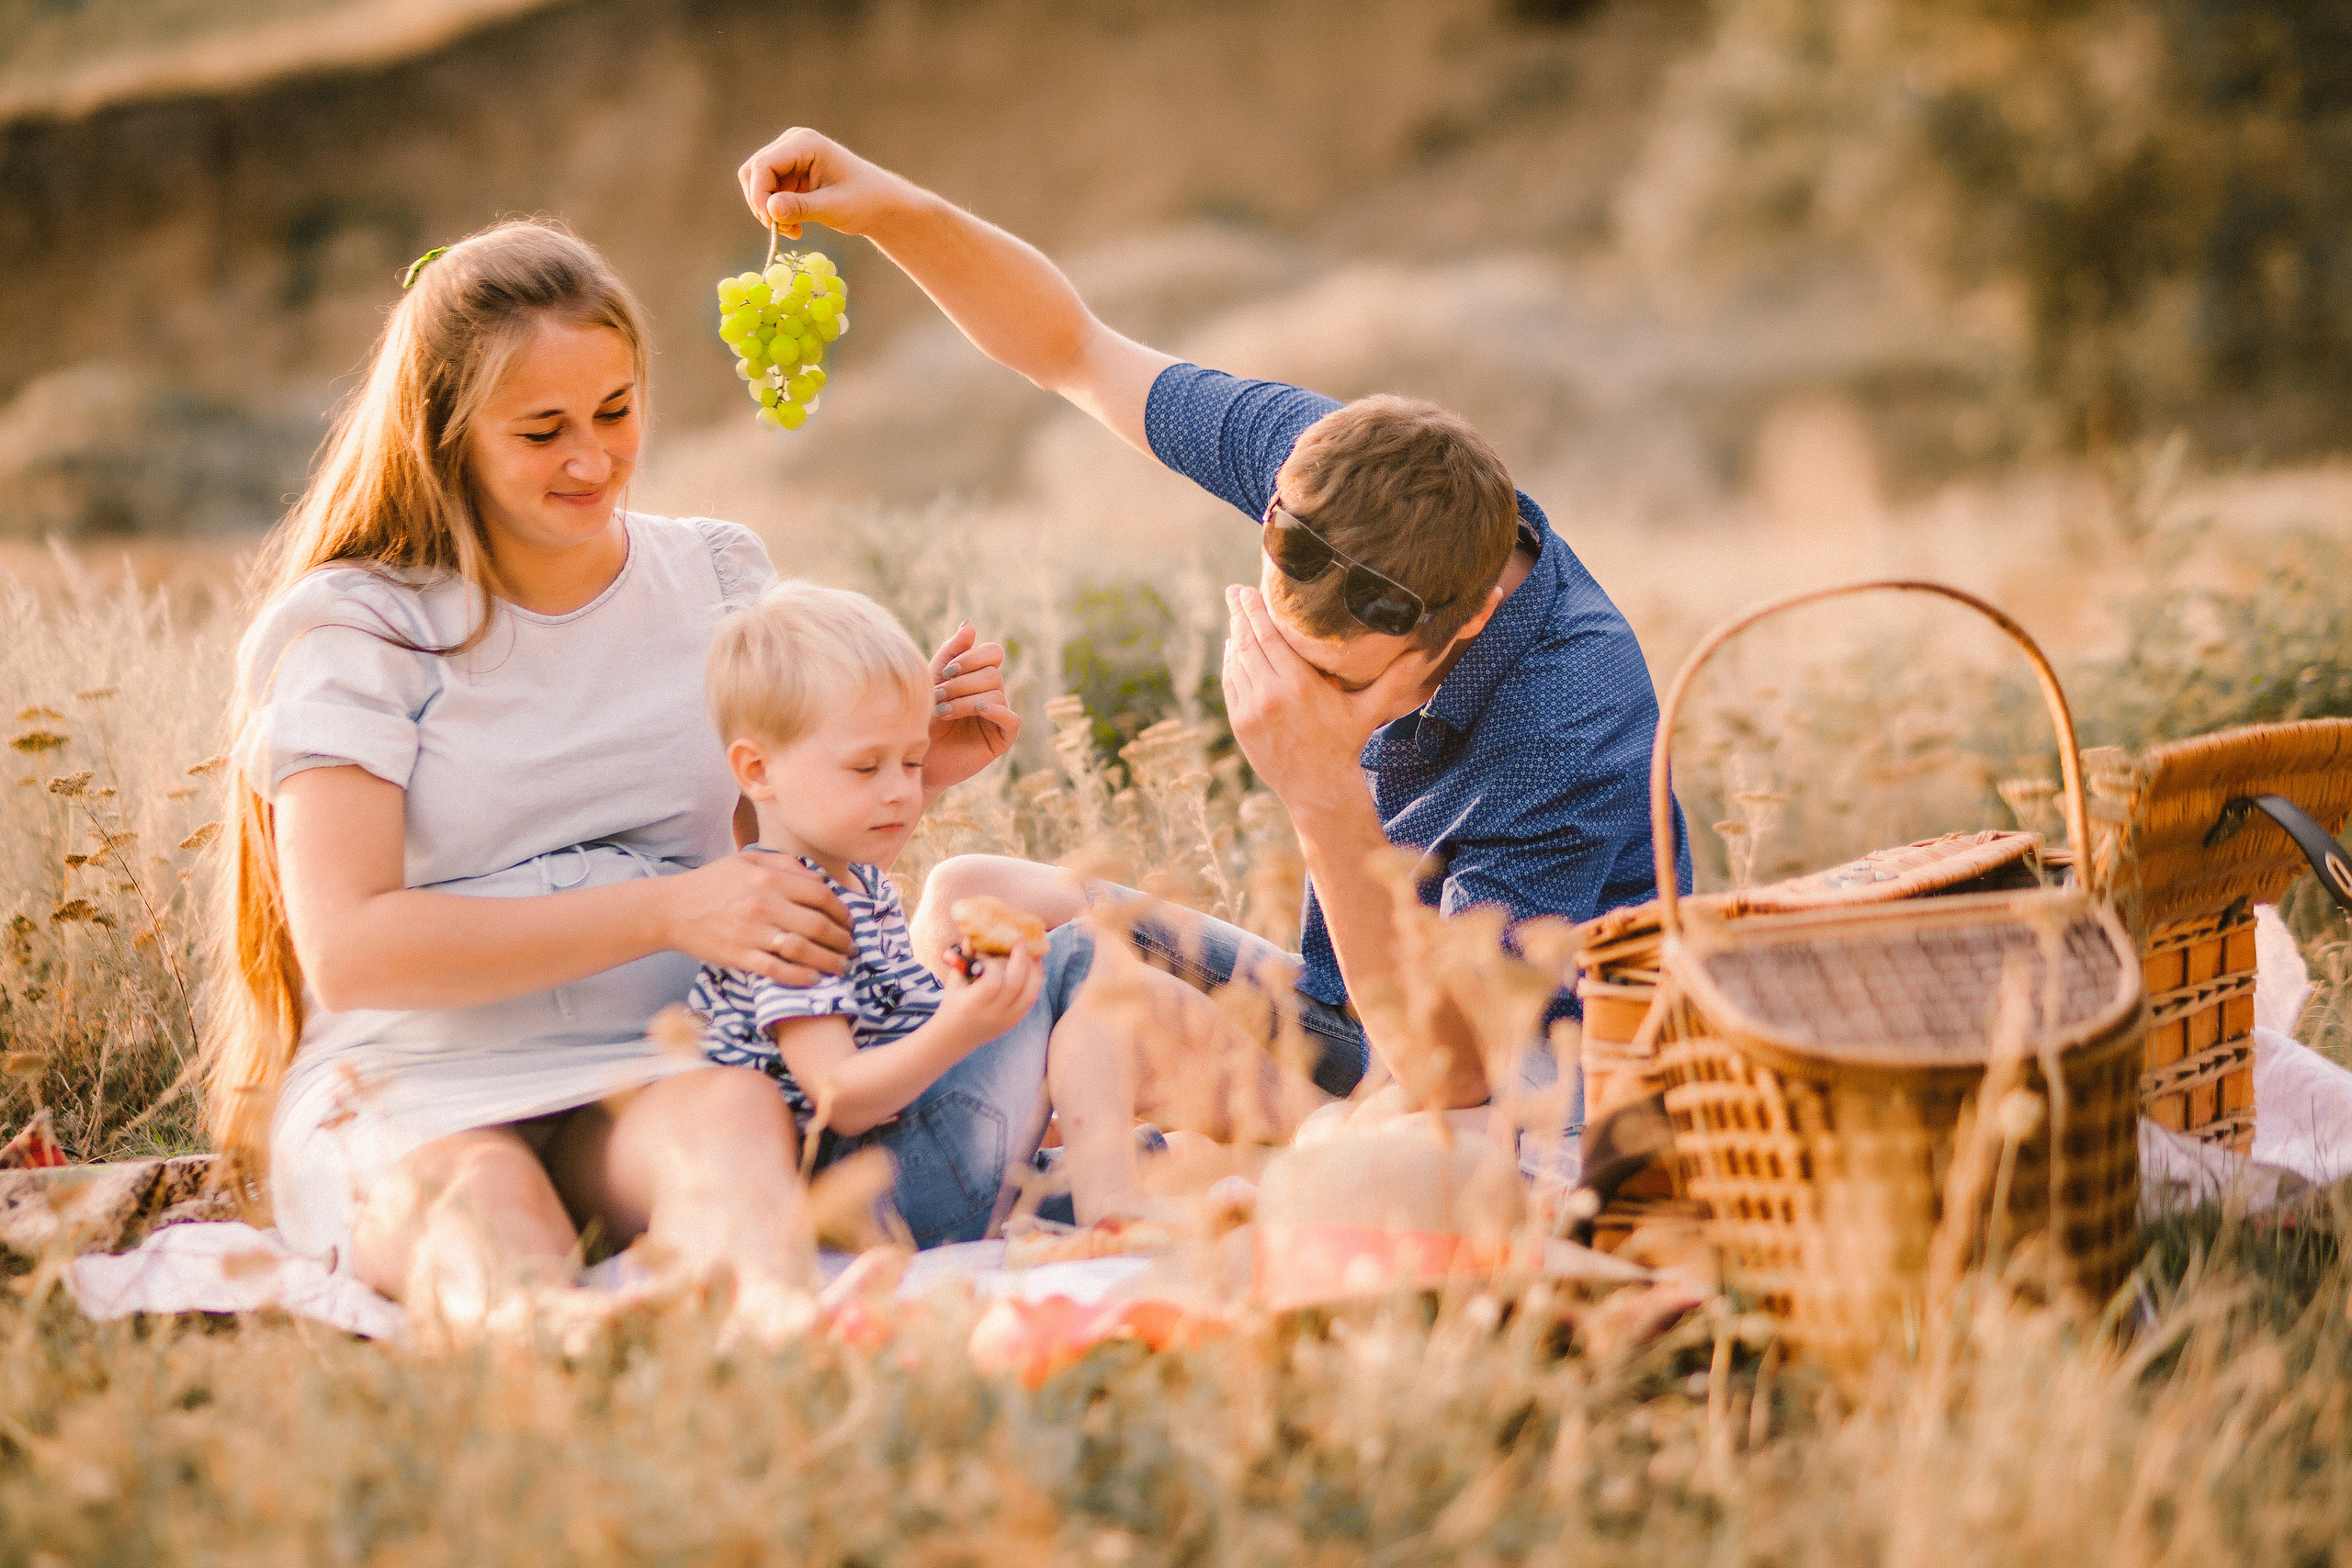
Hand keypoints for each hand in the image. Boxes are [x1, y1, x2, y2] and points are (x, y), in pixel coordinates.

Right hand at [660, 851, 852, 984]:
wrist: (670, 909)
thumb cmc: (711, 883)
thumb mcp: (747, 861)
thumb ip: (785, 865)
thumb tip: (820, 879)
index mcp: (770, 879)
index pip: (822, 897)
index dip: (843, 912)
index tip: (850, 923)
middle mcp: (765, 905)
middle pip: (819, 926)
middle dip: (843, 940)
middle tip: (851, 948)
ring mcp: (752, 932)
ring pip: (803, 950)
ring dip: (829, 961)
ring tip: (841, 966)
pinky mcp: (739, 956)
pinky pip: (777, 970)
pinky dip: (801, 976)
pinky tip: (814, 979)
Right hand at [737, 128, 915, 240]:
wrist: (880, 204)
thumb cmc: (864, 201)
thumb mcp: (834, 207)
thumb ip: (801, 208)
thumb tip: (770, 209)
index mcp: (805, 143)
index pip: (764, 165)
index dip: (759, 195)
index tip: (771, 223)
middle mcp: (792, 143)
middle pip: (754, 172)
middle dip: (762, 204)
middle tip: (781, 230)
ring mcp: (788, 157)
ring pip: (757, 184)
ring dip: (768, 211)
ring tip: (792, 231)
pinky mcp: (788, 173)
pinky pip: (768, 193)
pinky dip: (776, 213)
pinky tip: (795, 228)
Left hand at [923, 621, 1020, 793]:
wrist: (913, 757)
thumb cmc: (920, 717)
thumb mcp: (933, 679)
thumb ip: (952, 652)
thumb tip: (970, 623)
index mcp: (978, 677)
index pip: (993, 653)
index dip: (973, 657)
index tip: (947, 671)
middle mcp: (992, 694)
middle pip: (992, 673)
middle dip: (962, 683)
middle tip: (938, 696)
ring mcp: (998, 716)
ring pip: (996, 694)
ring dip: (966, 700)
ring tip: (942, 712)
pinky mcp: (1002, 739)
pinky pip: (1011, 719)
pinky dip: (994, 711)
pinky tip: (975, 710)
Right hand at [934, 943, 1043, 1044]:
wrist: (955, 1037)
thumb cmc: (953, 1003)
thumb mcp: (954, 981)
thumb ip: (964, 959)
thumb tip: (971, 936)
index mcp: (973, 1004)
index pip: (993, 982)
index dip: (994, 964)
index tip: (989, 953)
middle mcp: (993, 1014)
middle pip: (1016, 985)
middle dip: (1021, 960)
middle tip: (1020, 942)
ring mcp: (1007, 1019)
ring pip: (1030, 993)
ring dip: (1034, 970)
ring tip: (1032, 953)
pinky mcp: (1015, 1021)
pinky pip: (1031, 999)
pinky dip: (1035, 981)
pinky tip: (1033, 967)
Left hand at [1220, 586, 1432, 818]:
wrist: (1318, 788)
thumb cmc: (1346, 744)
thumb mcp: (1369, 710)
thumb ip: (1394, 679)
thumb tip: (1424, 653)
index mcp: (1300, 685)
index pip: (1270, 636)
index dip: (1256, 610)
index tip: (1247, 590)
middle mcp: (1271, 694)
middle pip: (1249, 642)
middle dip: (1240, 614)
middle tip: (1234, 592)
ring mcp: (1252, 709)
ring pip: (1237, 662)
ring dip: (1235, 636)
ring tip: (1235, 616)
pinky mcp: (1241, 723)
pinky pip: (1231, 683)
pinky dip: (1230, 663)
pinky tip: (1233, 647)